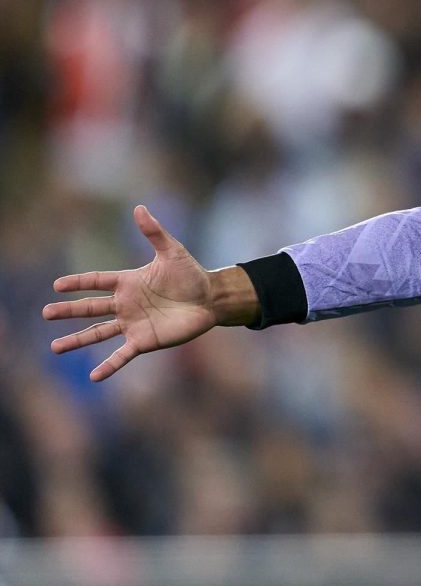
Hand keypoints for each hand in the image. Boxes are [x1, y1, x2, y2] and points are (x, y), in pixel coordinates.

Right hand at [43, 205, 219, 380]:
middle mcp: (125, 304)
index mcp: (128, 282)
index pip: (96, 281)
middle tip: (46, 313)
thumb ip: (154, 232)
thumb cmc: (191, 274)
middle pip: (90, 308)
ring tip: (55, 348)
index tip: (56, 285)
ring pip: (98, 333)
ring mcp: (132, 324)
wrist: (210, 299)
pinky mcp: (144, 340)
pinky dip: (109, 366)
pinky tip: (94, 377)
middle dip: (67, 311)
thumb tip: (139, 207)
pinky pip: (122, 355)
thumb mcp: (172, 251)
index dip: (78, 283)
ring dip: (77, 341)